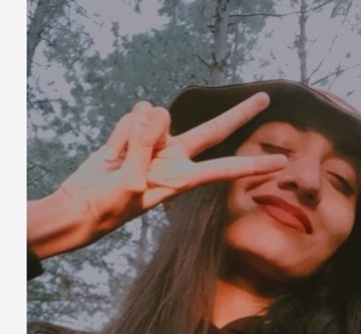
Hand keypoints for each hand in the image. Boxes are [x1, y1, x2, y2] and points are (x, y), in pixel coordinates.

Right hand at [28, 92, 286, 257]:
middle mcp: (174, 159)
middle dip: (239, 114)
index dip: (252, 165)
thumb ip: (143, 148)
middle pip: (213, 131)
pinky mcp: (134, 134)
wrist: (79, 207)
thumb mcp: (130, 184)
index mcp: (180, 179)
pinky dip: (120, 131)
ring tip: (120, 160)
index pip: (224, 170)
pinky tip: (112, 152)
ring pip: (156, 115)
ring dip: (136, 132)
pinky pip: (133, 115)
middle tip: (266, 98)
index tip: (280, 164)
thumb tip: (151, 114)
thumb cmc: (108, 207)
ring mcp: (155, 145)